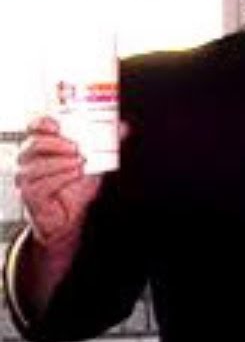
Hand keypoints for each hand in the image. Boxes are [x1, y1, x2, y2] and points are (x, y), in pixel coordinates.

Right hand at [15, 115, 112, 250]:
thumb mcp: (94, 163)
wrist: (70, 217)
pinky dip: (62, 177)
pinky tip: (74, 175)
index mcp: (41, 147)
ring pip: (39, 163)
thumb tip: (123, 129)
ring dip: (63, 162)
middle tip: (78, 148)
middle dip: (59, 144)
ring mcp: (26, 177)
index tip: (58, 125)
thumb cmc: (75, 190)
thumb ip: (106, 145)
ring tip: (80, 164)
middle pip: (35, 143)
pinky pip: (43, 183)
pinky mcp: (29, 193)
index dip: (44, 123)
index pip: (34, 128)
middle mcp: (28, 160)